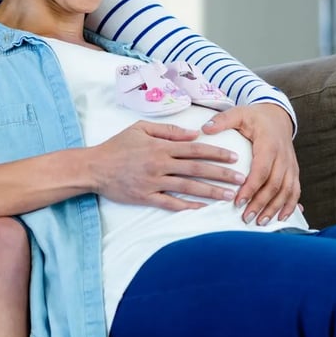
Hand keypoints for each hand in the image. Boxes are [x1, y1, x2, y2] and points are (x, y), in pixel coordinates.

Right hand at [90, 120, 245, 210]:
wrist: (94, 167)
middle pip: (197, 169)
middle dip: (222, 173)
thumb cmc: (118, 145)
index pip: (196, 149)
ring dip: (210, 191)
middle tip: (241, 178)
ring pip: (188, 187)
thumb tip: (194, 133)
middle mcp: (161, 164)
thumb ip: (169, 131)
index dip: (217, 152)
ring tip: (228, 195)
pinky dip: (187, 206)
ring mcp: (154, 182)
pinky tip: (202, 208)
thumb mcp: (141, 129)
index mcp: (162, 146)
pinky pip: (170, 203)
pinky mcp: (146, 197)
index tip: (234, 156)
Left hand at [201, 103, 300, 224]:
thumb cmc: (256, 117)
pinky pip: (296, 190)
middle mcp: (283, 156)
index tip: (238, 201)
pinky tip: (281, 217)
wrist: (277, 116)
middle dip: (260, 204)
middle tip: (246, 218)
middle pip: (274, 185)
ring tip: (260, 222)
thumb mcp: (239, 113)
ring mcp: (290, 165)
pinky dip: (290, 205)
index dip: (251, 188)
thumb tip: (204, 128)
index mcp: (269, 144)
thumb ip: (223, 120)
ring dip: (275, 208)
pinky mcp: (294, 170)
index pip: (261, 170)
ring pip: (287, 191)